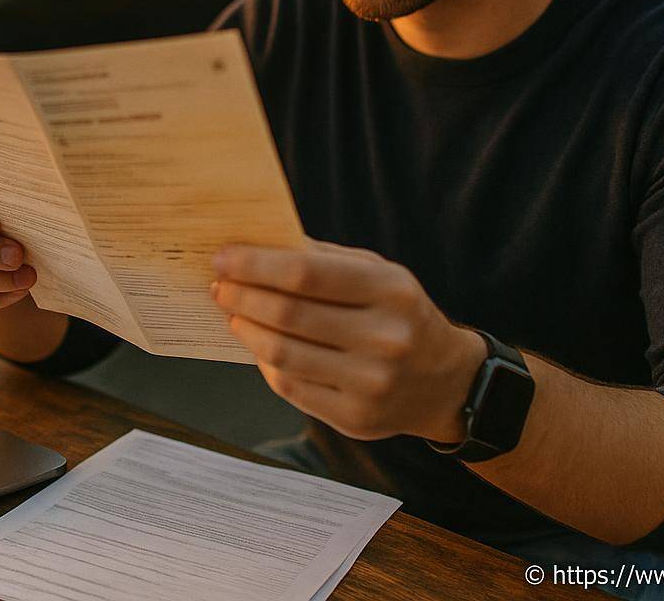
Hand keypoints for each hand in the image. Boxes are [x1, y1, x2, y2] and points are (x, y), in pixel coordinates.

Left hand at [211, 238, 484, 441]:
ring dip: (246, 330)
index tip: (223, 258)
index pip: (306, 273)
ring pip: (283, 354)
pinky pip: (291, 387)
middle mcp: (385, 338)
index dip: (256, 265)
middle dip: (242, 296)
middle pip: (289, 314)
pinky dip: (265, 362)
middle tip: (219, 286)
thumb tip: (255, 246)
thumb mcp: (377, 274)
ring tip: (233, 313)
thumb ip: (322, 259)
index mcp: (390, 291)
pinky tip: (258, 345)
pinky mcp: (356, 418)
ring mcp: (371, 383)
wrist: (444, 381)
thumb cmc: (398, 314)